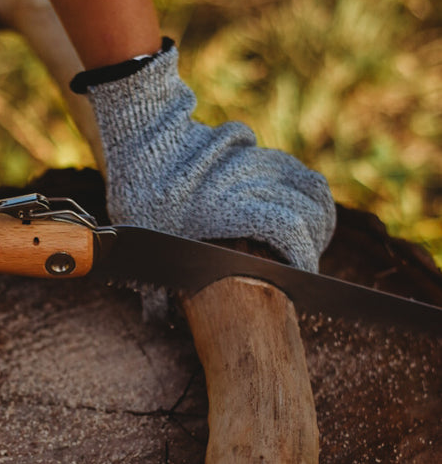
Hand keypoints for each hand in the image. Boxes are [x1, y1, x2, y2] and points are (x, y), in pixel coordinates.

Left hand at [75, 42, 334, 271]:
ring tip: (309, 241)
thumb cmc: (144, 198)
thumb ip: (153, 288)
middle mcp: (257, 181)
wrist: (144, 142)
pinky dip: (309, 195)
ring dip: (318, 216)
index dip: (304, 260)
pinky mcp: (263, 153)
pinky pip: (302, 172)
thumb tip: (156, 321)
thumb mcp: (145, 247)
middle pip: (312, 211)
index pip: (291, 230)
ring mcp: (263, 163)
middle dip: (315, 242)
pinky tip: (300, 213)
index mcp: (234, 207)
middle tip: (301, 264)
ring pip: (314, 188)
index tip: (300, 279)